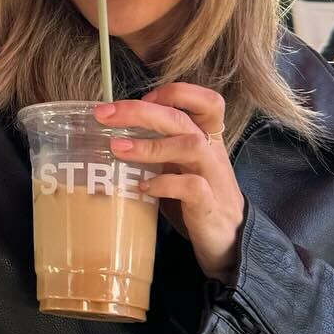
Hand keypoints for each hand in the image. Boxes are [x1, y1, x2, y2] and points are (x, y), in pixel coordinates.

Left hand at [96, 83, 245, 282]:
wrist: (229, 240)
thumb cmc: (197, 198)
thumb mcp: (181, 166)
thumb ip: (160, 148)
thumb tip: (113, 135)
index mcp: (207, 139)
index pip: (207, 101)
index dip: (176, 93)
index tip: (143, 98)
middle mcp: (212, 152)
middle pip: (182, 118)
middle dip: (140, 111)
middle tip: (104, 114)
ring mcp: (213, 178)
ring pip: (190, 146)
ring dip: (150, 145)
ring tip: (117, 148)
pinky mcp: (210, 205)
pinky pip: (192, 187)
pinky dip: (164, 184)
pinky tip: (142, 187)